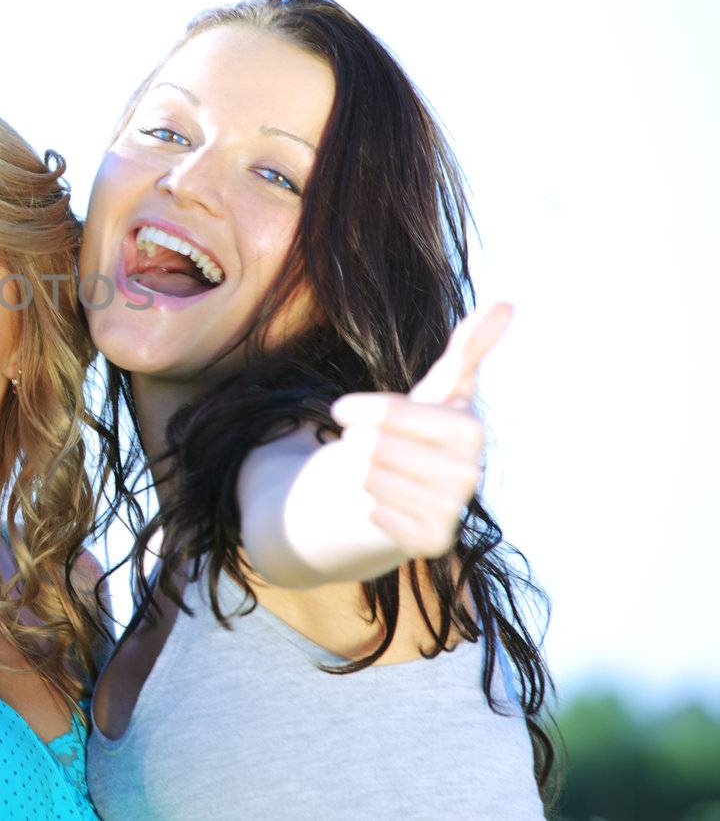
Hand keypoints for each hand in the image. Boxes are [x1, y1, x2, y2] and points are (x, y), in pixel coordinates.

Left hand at [326, 301, 513, 559]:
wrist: (405, 491)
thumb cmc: (417, 430)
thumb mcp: (435, 388)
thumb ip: (466, 348)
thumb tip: (507, 303)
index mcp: (470, 430)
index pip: (394, 414)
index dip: (362, 409)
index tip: (340, 409)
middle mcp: (469, 475)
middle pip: (374, 449)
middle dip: (358, 442)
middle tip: (367, 445)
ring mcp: (452, 512)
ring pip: (369, 480)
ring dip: (359, 472)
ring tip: (376, 470)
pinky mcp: (431, 544)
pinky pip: (372, 514)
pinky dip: (366, 504)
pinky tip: (381, 501)